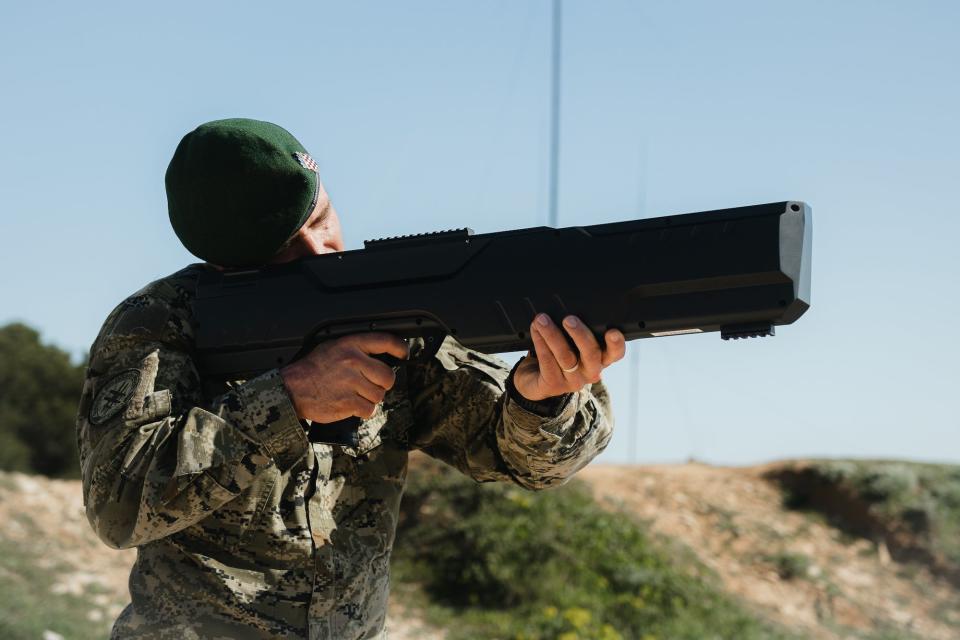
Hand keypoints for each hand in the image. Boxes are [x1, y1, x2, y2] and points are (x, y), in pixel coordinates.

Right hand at [280, 333, 408, 422]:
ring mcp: (351, 383)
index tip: (403, 354)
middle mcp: (353, 362)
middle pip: (387, 375)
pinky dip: (363, 410)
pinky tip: (352, 404)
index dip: (400, 348)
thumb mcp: (332, 347)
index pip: (385, 341)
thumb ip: (356, 349)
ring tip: (356, 394)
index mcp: (350, 345)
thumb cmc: (312, 369)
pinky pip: (369, 409)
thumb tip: (380, 355)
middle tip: (372, 384)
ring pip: (379, 394)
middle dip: (383, 383)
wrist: (292, 389)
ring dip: (371, 398)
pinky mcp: (348, 403)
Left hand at [513, 315, 624, 401]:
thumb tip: (570, 305)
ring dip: (552, 334)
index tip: (612, 331)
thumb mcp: (572, 341)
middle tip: (568, 319)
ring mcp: (573, 381)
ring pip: (566, 357)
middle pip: (591, 354)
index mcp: (601, 359)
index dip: (617, 344)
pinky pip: (547, 361)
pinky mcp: (554, 385)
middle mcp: (591, 371)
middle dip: (580, 334)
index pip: (616, 353)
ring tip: (542, 319)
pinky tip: (535, 330)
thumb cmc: (559, 353)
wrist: (536, 379)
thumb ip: (577, 329)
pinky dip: (540, 342)